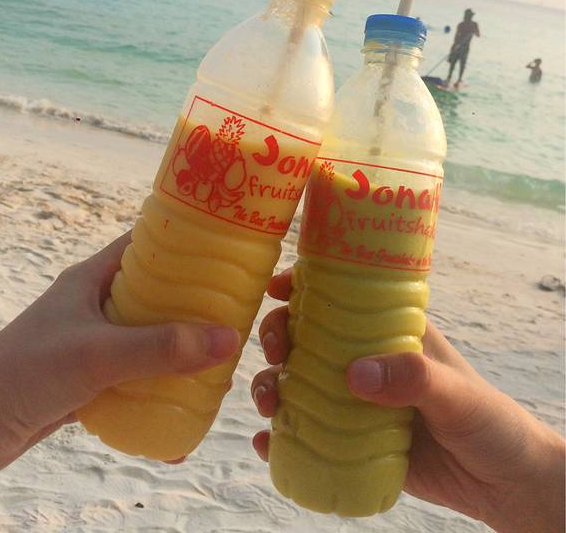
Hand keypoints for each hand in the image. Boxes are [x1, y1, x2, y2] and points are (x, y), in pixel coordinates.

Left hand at [0, 232, 238, 502]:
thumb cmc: (29, 370)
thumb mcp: (101, 352)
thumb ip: (162, 348)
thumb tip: (227, 339)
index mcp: (91, 279)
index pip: (143, 246)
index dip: (181, 244)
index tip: (222, 253)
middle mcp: (92, 305)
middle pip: (150, 296)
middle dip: (188, 307)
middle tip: (228, 316)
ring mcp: (88, 343)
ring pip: (143, 338)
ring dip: (173, 350)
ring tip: (213, 362)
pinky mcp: (84, 379)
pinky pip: (129, 376)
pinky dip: (153, 386)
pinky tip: (179, 405)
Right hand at [251, 269, 564, 532]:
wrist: (503, 484)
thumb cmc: (490, 422)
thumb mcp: (457, 394)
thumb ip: (414, 378)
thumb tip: (354, 374)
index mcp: (390, 333)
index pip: (340, 297)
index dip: (303, 287)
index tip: (276, 290)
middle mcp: (365, 360)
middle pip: (305, 337)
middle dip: (276, 338)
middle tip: (273, 354)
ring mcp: (354, 400)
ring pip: (297, 382)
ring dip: (271, 386)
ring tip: (268, 404)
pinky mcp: (349, 440)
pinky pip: (306, 433)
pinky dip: (281, 435)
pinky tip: (267, 443)